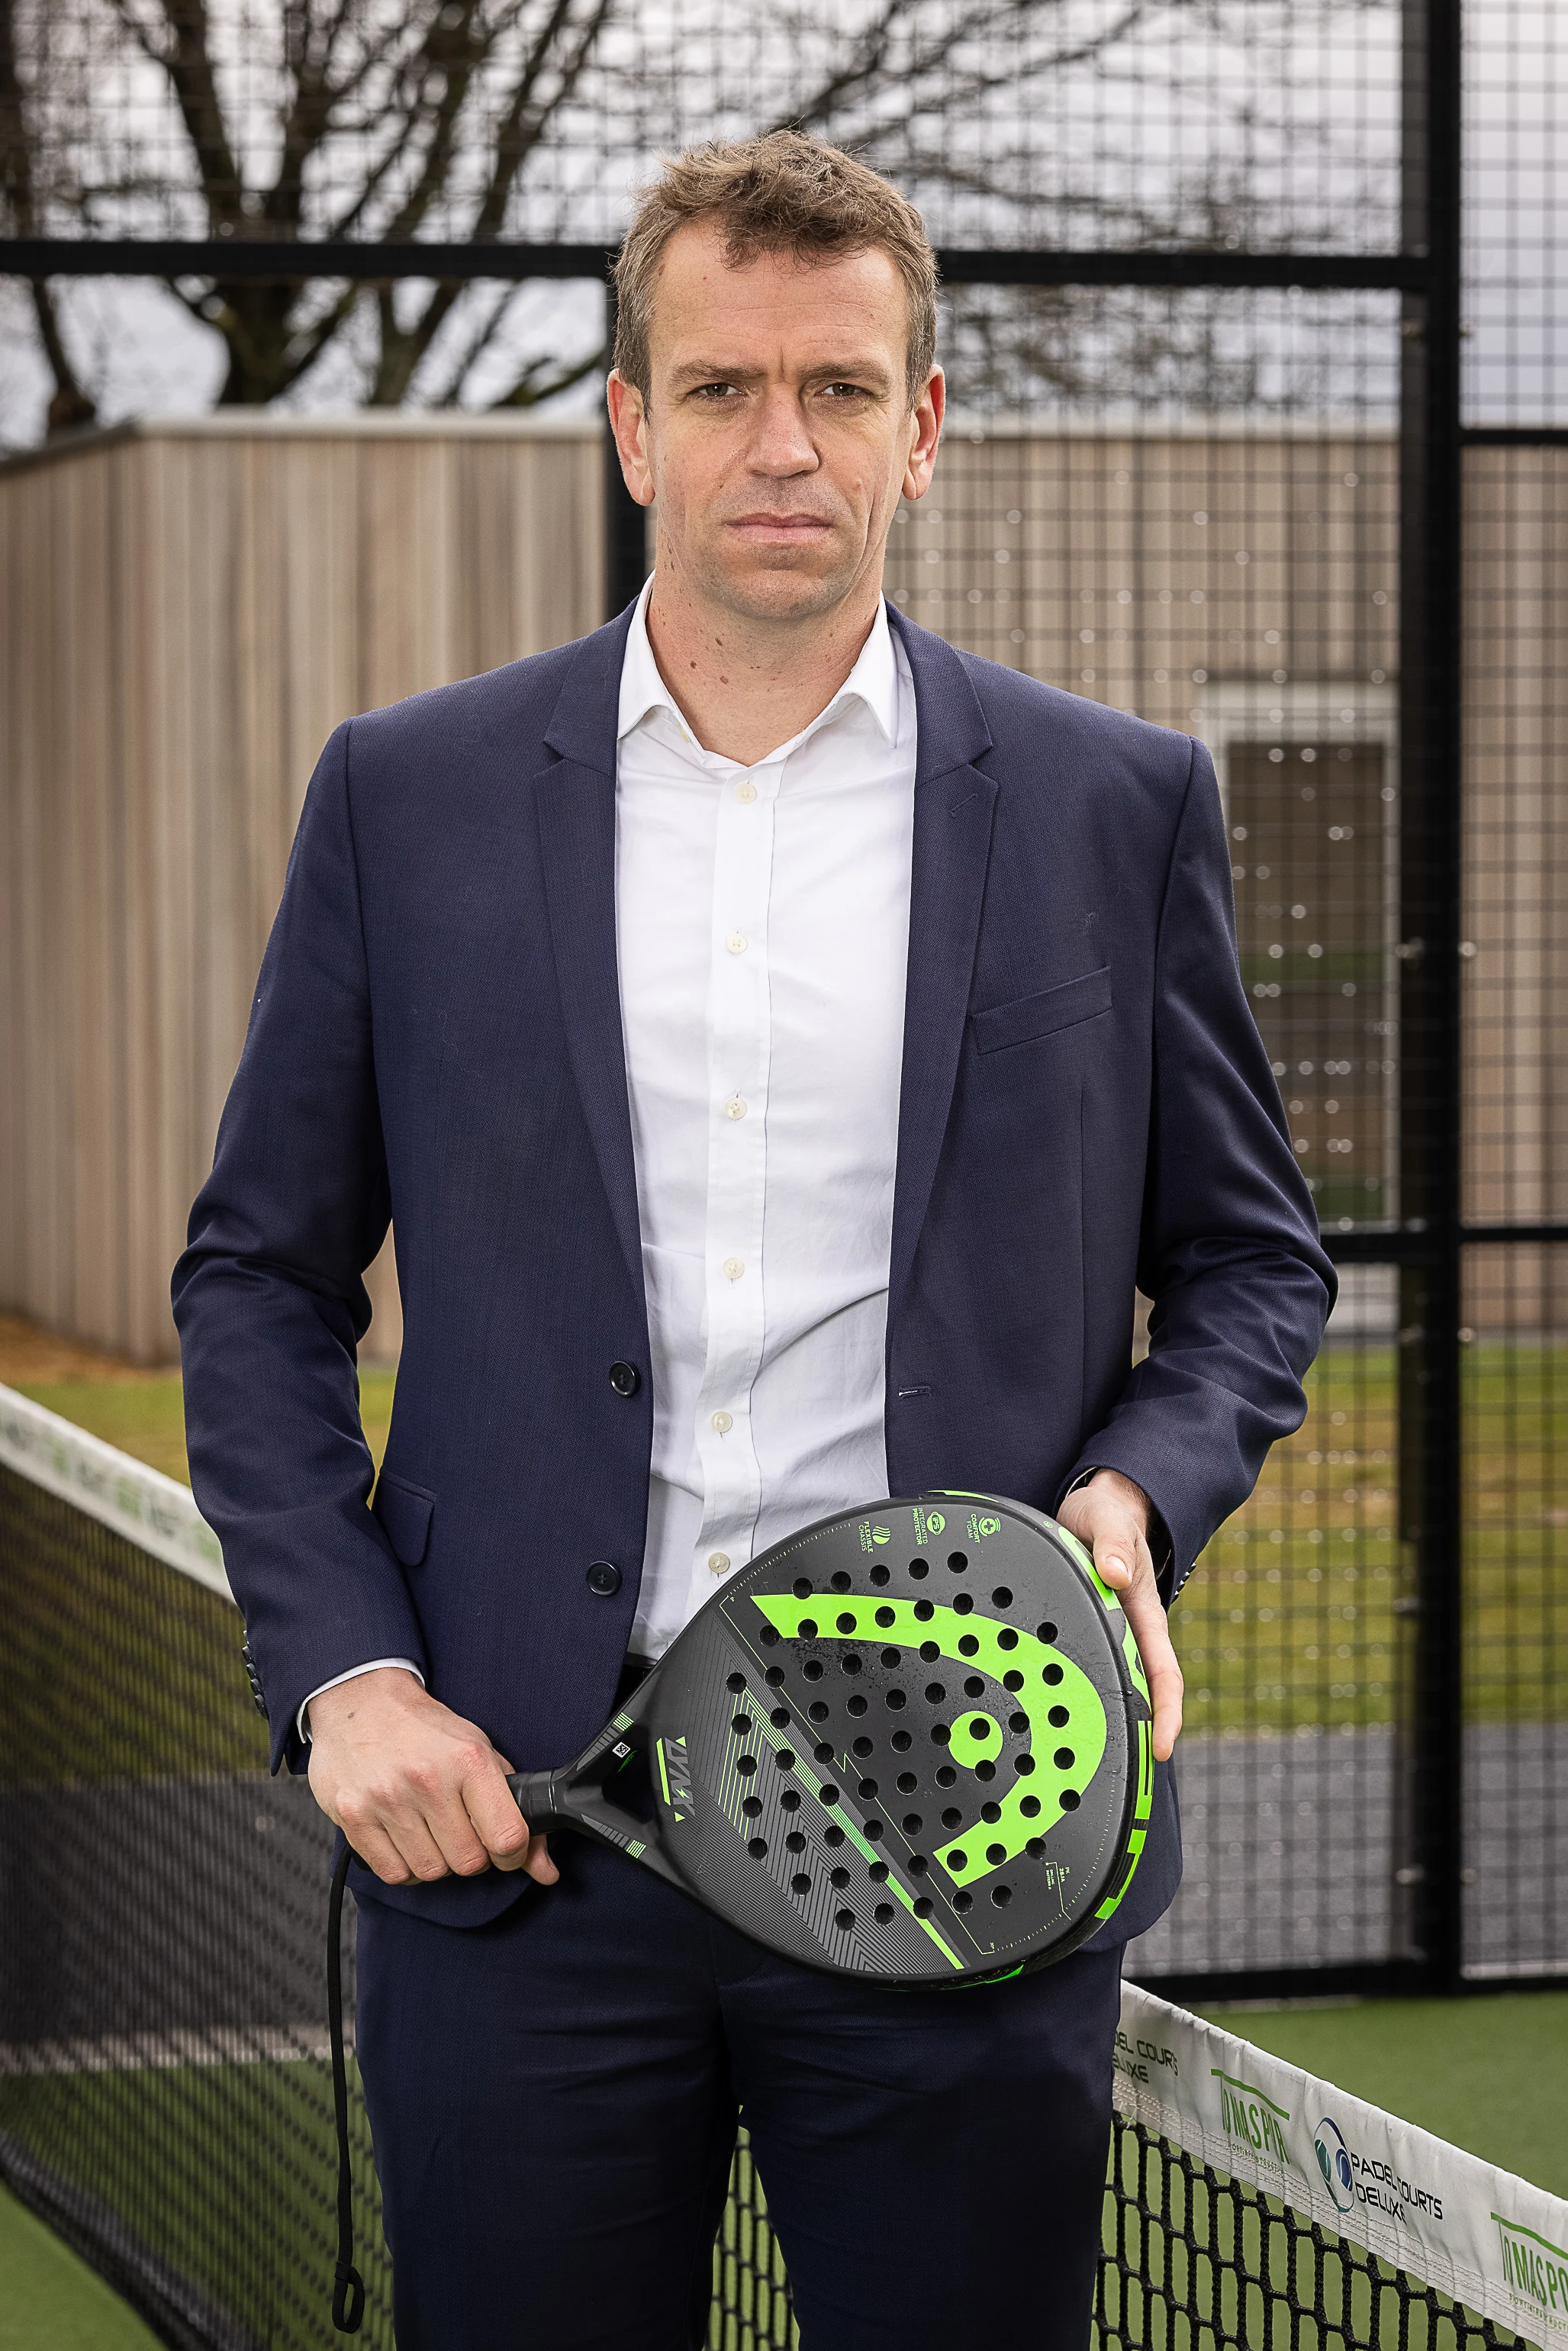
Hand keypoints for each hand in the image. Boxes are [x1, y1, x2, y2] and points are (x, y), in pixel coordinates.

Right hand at [306, 1667, 559, 1888]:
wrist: (362, 1702)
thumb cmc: (427, 1731)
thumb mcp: (480, 1754)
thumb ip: (516, 1811)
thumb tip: (546, 1871)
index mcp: (468, 1759)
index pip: (507, 1836)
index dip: (513, 1855)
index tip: (505, 1850)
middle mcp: (427, 1779)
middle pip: (467, 1862)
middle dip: (471, 1855)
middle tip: (461, 1831)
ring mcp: (387, 1798)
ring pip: (430, 1872)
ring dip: (436, 1861)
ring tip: (430, 1830)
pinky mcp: (353, 1816)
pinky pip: (393, 1873)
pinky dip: (404, 1867)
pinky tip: (406, 1839)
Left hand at [1056, 1470, 1182, 1762]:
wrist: (1097, 1509)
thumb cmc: (1107, 1517)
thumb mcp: (1109, 1521)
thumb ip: (1112, 1543)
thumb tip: (1116, 1572)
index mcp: (1143, 1614)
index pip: (1163, 1674)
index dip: (1166, 1714)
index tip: (1162, 1748)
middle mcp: (1128, 1633)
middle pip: (1135, 1695)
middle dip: (1129, 1737)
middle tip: (1110, 1781)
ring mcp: (1106, 1635)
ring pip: (1104, 1688)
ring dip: (1094, 1721)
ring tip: (1070, 1767)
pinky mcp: (1082, 1632)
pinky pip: (1078, 1669)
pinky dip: (1064, 1696)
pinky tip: (1038, 1721)